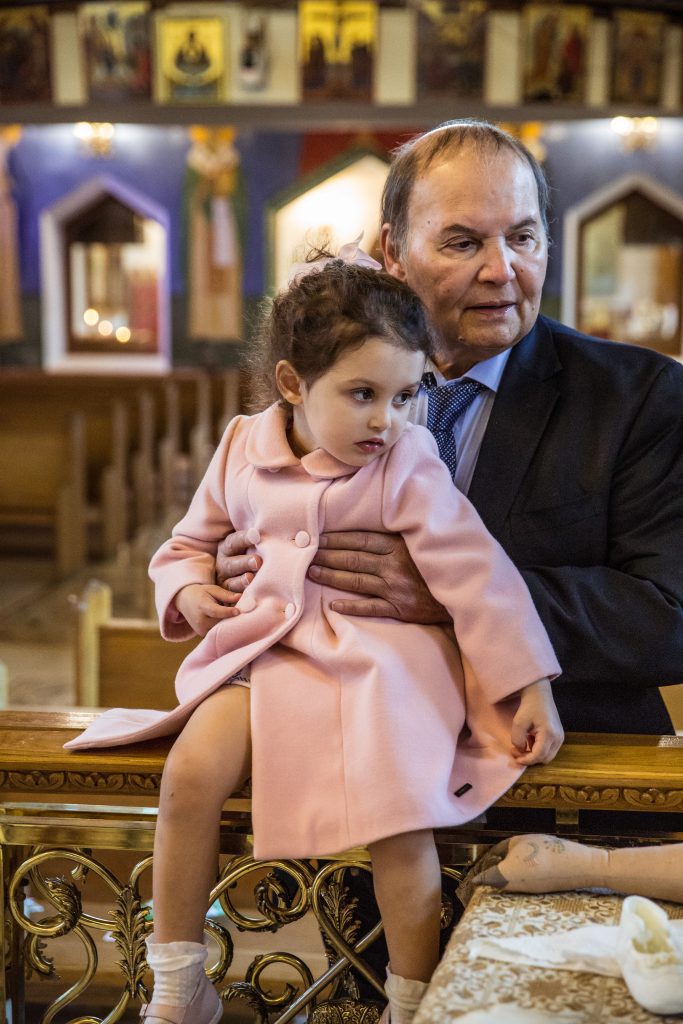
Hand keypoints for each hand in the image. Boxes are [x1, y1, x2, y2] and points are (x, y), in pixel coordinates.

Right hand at [175, 583, 239, 635]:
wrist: (184, 601)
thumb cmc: (202, 593)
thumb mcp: (212, 589)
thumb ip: (226, 595)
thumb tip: (240, 597)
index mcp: (202, 606)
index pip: (215, 611)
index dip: (227, 612)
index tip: (238, 611)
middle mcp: (200, 620)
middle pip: (220, 621)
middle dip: (231, 617)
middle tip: (240, 610)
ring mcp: (201, 629)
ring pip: (220, 628)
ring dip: (227, 622)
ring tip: (230, 614)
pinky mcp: (202, 634)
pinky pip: (217, 632)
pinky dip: (222, 627)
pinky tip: (224, 620)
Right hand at [215, 530, 262, 592]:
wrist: (240, 574)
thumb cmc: (251, 554)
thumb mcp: (249, 544)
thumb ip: (255, 538)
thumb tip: (271, 530)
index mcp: (227, 548)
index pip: (234, 542)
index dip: (244, 539)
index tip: (256, 535)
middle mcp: (224, 564)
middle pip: (232, 564)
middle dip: (244, 563)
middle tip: (257, 561)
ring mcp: (225, 581)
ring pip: (231, 582)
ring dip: (241, 581)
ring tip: (250, 578)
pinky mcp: (228, 596)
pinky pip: (233, 598)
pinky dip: (240, 598)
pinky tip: (249, 596)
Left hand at [307, 530, 450, 622]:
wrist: (462, 591)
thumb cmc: (437, 564)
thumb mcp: (421, 542)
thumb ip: (399, 534)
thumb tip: (376, 521)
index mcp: (399, 546)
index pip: (360, 540)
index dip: (336, 539)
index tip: (317, 537)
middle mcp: (394, 566)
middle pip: (353, 559)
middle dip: (327, 555)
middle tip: (306, 553)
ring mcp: (396, 588)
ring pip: (356, 581)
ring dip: (332, 576)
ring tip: (311, 573)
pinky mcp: (400, 608)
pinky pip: (370, 608)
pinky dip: (351, 607)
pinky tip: (333, 605)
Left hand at [470, 834, 606, 893]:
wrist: (579, 867)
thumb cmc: (548, 850)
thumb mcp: (521, 841)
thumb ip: (504, 848)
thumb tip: (497, 856)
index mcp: (504, 875)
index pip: (483, 879)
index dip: (475, 877)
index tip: (470, 877)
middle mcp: (512, 888)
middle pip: (493, 884)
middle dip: (488, 876)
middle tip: (485, 865)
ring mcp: (525, 892)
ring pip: (505, 885)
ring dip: (501, 877)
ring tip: (501, 863)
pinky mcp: (536, 892)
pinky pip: (518, 886)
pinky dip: (515, 878)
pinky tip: (521, 866)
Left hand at [509, 677, 563, 765]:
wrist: (539, 695)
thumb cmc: (529, 707)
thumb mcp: (518, 723)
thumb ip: (518, 740)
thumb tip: (521, 751)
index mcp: (549, 733)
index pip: (538, 755)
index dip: (526, 760)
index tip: (515, 758)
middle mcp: (558, 738)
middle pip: (544, 758)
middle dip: (530, 759)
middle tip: (516, 751)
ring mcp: (560, 737)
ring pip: (547, 756)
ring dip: (534, 755)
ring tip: (522, 746)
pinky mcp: (558, 736)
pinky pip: (549, 749)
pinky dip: (538, 750)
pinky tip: (529, 741)